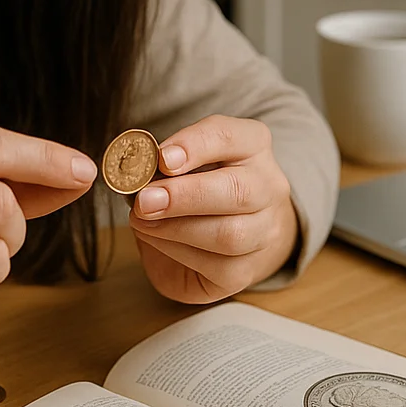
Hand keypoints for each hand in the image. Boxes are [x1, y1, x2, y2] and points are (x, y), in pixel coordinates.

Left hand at [128, 115, 298, 303]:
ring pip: (230, 233)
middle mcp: (268, 186)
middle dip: (184, 195)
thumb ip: (164, 167)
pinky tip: (157, 240)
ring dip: (177, 228)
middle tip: (145, 200)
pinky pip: (217, 265)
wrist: (233, 238)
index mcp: (251, 146)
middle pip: (237, 190)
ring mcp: (265, 230)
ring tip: (142, 221)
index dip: (195, 146)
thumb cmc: (198, 191)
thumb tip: (137, 177)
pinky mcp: (247, 270)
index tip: (162, 158)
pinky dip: (178, 251)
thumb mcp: (184, 165)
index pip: (229, 137)